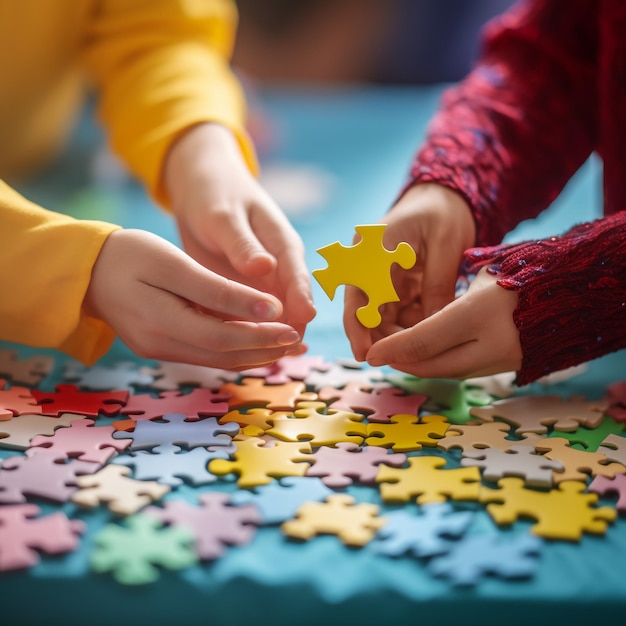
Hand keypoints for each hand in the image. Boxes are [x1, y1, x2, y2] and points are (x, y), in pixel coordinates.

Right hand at [83, 229, 303, 369]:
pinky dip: (236, 349)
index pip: (224, 338)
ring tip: (288, 346)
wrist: (87, 269)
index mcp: (161, 322)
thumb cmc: (128, 255)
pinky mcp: (164, 345)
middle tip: (300, 344)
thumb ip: (218, 289)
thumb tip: (267, 309)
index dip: (262, 337)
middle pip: (225, 356)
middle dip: (265, 351)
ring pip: (218, 359)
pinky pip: (207, 353)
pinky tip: (257, 341)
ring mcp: (162, 349)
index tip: (293, 330)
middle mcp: (162, 345)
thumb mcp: (173, 262)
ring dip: (255, 354)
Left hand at [163, 123, 315, 339]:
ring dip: (268, 338)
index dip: (302, 298)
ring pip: (271, 318)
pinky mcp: (242, 293)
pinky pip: (247, 319)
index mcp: (283, 245)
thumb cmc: (216, 195)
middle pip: (291, 305)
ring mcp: (262, 284)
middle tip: (281, 353)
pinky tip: (236, 353)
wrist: (201, 190)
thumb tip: (266, 267)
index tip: (304, 320)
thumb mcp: (225, 217)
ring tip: (261, 360)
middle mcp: (278, 269)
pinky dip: (244, 334)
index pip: (298, 275)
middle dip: (289, 329)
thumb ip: (243, 244)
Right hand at [344, 183, 475, 360]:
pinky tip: (427, 335)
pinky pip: (397, 311)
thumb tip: (432, 329)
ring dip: (398, 334)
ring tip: (421, 351)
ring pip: (381, 314)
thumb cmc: (446, 212)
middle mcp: (369, 263)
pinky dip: (411, 324)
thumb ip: (437, 285)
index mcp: (373, 247)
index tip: (364, 354)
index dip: (357, 326)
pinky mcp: (394, 283)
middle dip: (380, 337)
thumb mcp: (446, 244)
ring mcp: (380, 274)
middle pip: (365, 309)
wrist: (448, 196)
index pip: (357, 293)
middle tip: (403, 361)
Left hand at [364, 267, 522, 378]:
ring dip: (419, 367)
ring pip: (446, 372)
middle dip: (401, 363)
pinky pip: (463, 371)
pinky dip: (440, 366)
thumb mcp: (478, 275)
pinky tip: (427, 356)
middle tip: (381, 355)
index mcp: (478, 313)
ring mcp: (502, 361)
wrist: (569, 291)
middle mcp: (490, 344)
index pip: (423, 340)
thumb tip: (401, 323)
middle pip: (431, 365)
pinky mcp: (507, 368)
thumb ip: (440, 301)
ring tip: (398, 355)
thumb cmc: (518, 272)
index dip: (392, 349)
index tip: (370, 353)